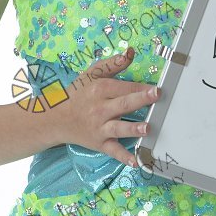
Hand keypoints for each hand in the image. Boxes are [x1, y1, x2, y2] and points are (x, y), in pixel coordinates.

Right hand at [51, 45, 160, 165]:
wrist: (57, 118)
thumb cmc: (78, 93)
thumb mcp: (92, 74)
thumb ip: (113, 64)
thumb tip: (131, 53)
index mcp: (100, 90)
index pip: (123, 87)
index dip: (141, 87)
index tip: (158, 87)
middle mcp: (100, 109)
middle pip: (123, 104)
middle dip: (140, 100)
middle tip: (157, 95)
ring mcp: (100, 128)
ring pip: (118, 128)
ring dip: (133, 129)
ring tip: (147, 128)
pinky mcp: (99, 143)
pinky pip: (112, 150)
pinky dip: (123, 157)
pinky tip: (135, 161)